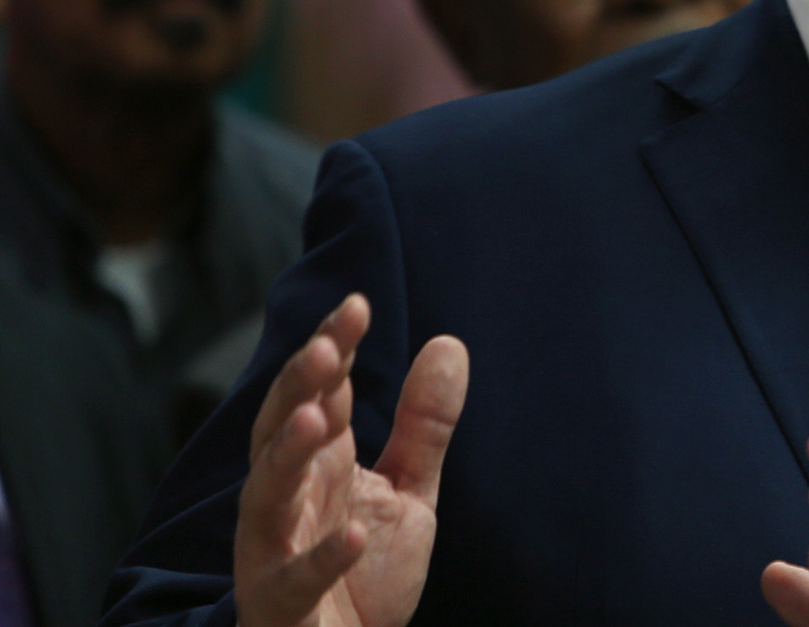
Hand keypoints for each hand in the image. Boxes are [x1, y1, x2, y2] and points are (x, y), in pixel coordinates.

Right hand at [234, 293, 468, 626]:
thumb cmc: (362, 574)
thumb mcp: (408, 491)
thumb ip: (424, 424)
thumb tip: (449, 342)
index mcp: (320, 462)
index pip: (320, 392)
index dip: (331, 350)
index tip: (355, 306)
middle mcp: (289, 497)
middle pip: (281, 428)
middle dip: (297, 387)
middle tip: (325, 347)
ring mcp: (275, 549)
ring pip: (266, 494)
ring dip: (286, 456)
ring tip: (317, 420)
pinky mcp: (280, 605)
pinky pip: (293, 578)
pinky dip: (320, 557)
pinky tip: (351, 534)